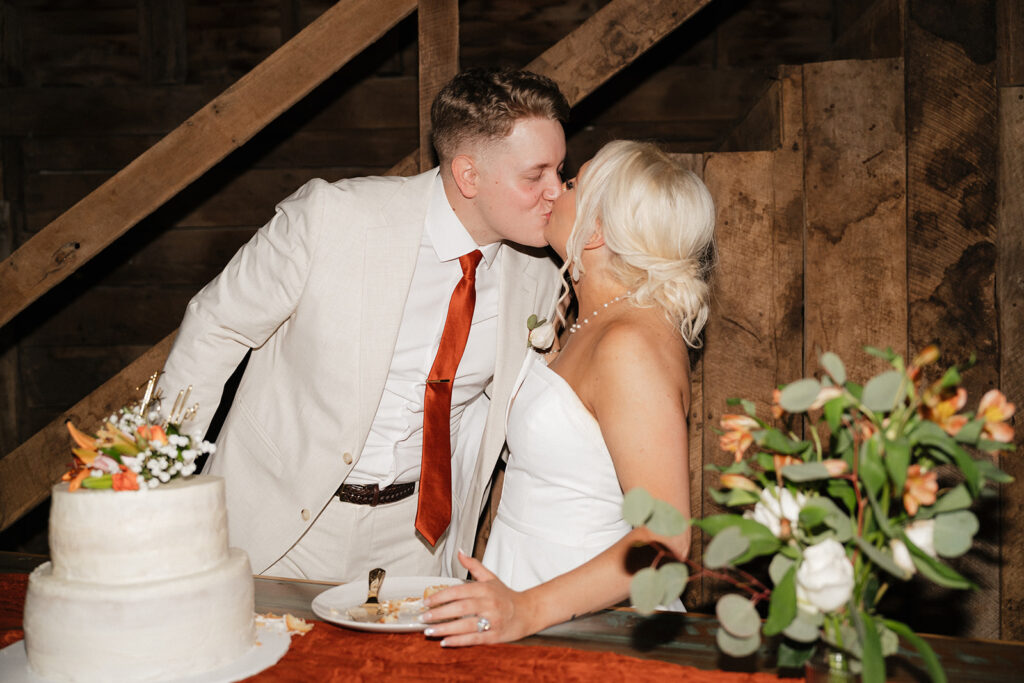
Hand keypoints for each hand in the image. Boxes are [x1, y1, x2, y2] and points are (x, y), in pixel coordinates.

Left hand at [420, 550, 534, 646]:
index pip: (458, 591)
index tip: (426, 602)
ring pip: (465, 625)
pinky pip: (474, 639)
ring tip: (428, 632)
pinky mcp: (494, 635)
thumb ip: (473, 566)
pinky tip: (444, 642)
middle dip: (439, 614)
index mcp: (485, 589)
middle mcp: (488, 604)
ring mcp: (492, 620)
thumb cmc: (506, 596)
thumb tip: (459, 552)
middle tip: (423, 618)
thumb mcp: (491, 578)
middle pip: (460, 608)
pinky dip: (458, 641)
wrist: (528, 612)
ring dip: (445, 629)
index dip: (440, 597)